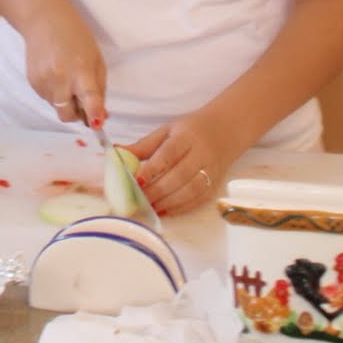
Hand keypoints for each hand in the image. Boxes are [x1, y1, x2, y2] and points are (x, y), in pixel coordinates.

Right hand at [20, 4, 106, 129]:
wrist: (44, 21)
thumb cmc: (75, 38)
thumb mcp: (96, 60)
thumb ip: (99, 90)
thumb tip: (100, 117)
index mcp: (81, 70)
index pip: (89, 98)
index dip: (93, 114)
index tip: (97, 125)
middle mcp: (60, 78)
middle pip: (68, 115)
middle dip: (77, 115)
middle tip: (82, 101)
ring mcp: (43, 81)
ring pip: (57, 107)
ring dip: (65, 101)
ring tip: (65, 76)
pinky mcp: (32, 82)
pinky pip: (46, 99)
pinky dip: (54, 93)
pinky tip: (55, 73)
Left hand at [126, 112, 240, 216]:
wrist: (225, 131)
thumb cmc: (190, 130)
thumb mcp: (166, 130)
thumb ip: (143, 146)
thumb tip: (116, 153)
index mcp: (186, 136)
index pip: (170, 153)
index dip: (154, 168)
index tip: (139, 180)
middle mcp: (201, 154)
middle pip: (180, 175)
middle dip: (158, 190)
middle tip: (140, 199)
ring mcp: (211, 171)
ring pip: (191, 190)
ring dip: (169, 202)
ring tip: (150, 207)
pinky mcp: (215, 185)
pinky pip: (198, 200)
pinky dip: (181, 208)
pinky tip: (165, 211)